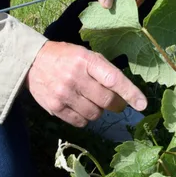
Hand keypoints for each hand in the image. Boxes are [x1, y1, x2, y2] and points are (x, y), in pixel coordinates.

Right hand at [26, 41, 147, 126]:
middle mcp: (75, 77)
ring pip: (95, 114)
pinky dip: (85, 118)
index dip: (130, 93)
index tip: (142, 104)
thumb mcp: (85, 54)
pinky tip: (79, 106)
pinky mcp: (55, 107)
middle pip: (106, 100)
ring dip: (98, 111)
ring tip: (90, 100)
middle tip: (115, 102)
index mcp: (86, 60)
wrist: (33, 62)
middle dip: (115, 104)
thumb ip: (104, 71)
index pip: (113, 79)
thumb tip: (125, 94)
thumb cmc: (66, 57)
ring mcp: (64, 94)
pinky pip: (80, 122)